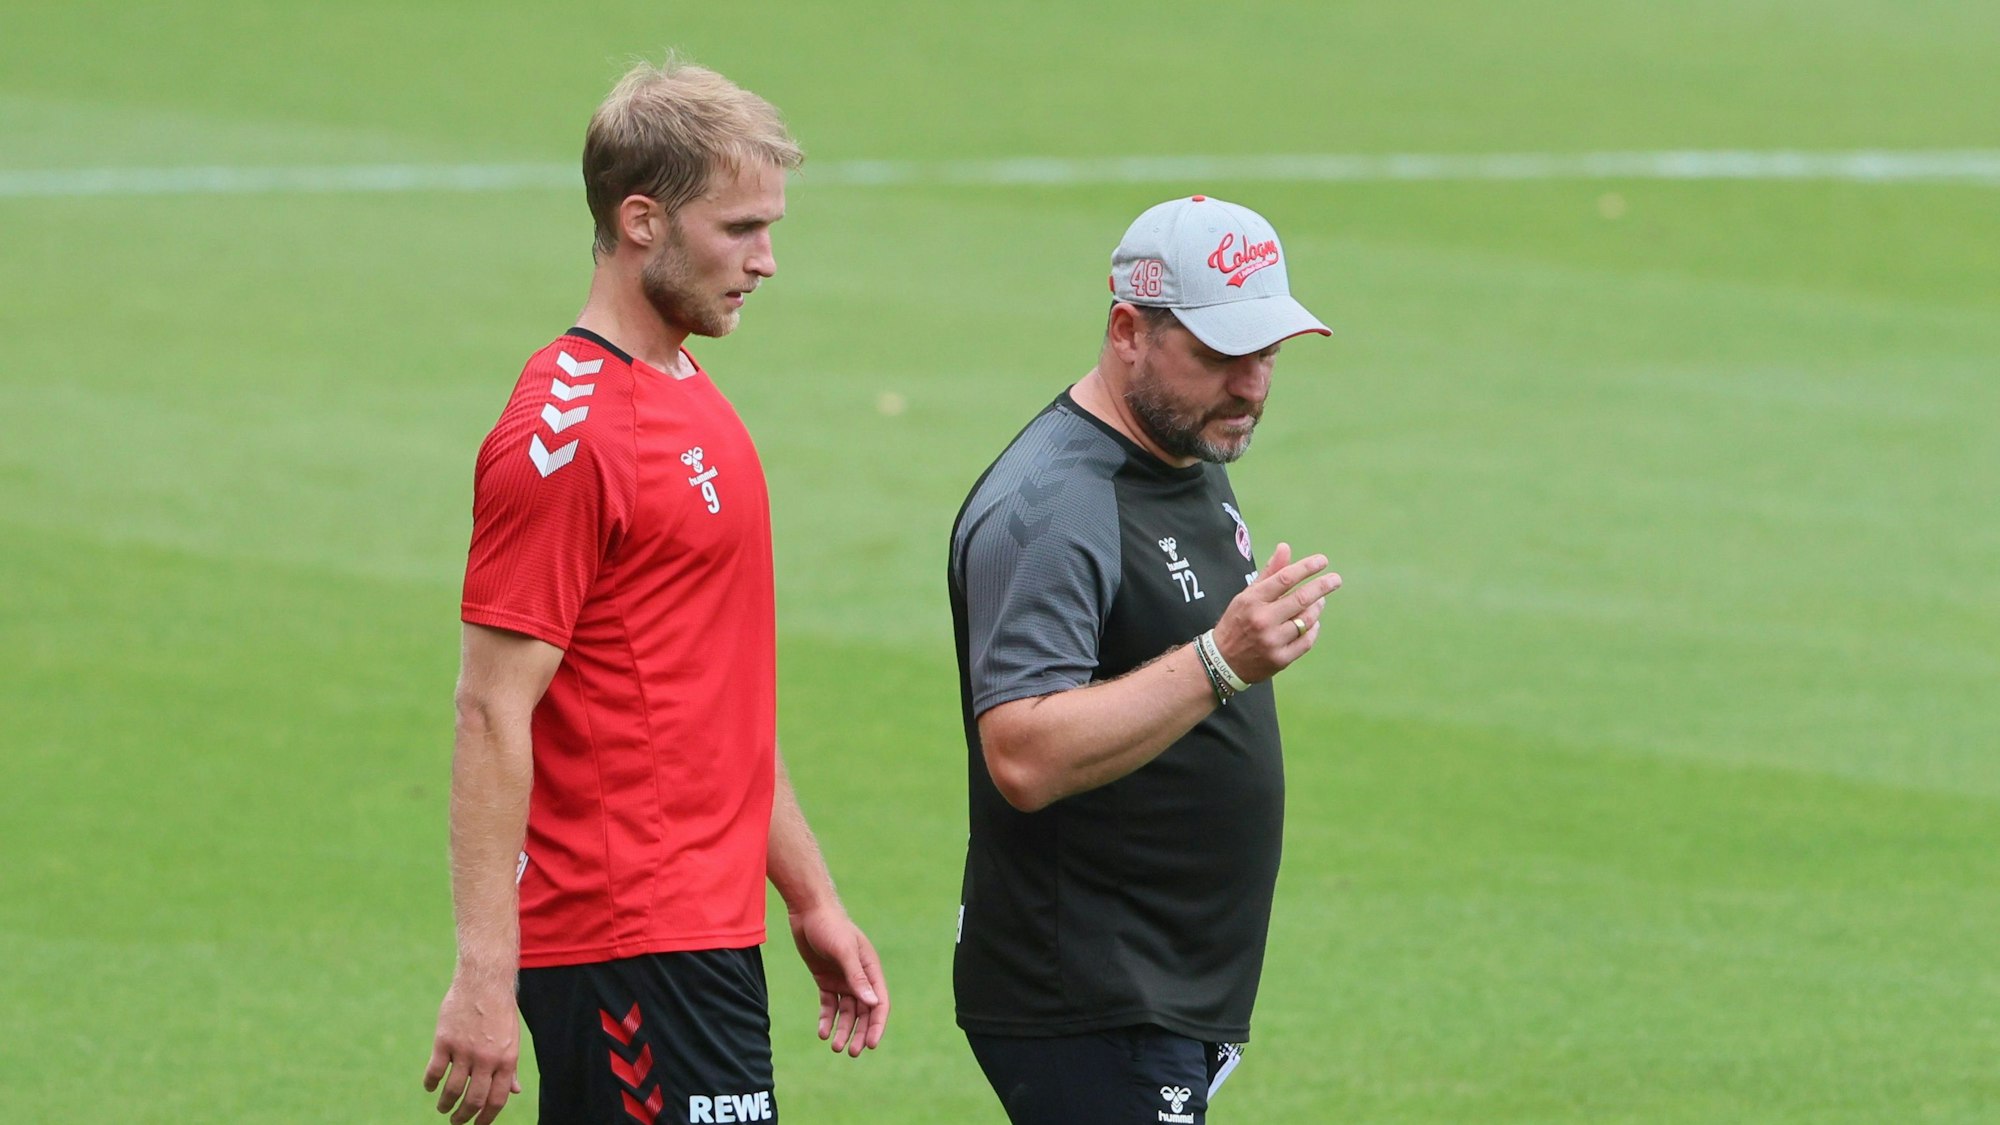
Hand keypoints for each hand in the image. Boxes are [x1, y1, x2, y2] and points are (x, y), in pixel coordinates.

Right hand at [423, 974, 522, 1124]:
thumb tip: (514, 1091)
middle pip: (473, 1100)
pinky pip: (435, 1071)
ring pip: (452, 1090)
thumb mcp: (512, 1040)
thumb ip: (511, 1068)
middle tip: (456, 1122)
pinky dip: (430, 1083)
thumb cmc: (501, 1011)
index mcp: (506, 1060)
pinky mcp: (444, 1041)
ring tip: (443, 1108)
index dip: (486, 1119)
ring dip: (445, 1104)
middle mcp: (487, 1059)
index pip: (496, 1100)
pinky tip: (430, 1086)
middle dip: (463, 1117)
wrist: (484, 981)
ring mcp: (464, 1050)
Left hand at [787, 903, 889, 1056]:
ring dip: (843, 1029)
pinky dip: (827, 1019)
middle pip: (864, 1011)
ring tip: (835, 1046)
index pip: (879, 1002)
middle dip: (859, 1032)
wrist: (808, 910)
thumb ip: (857, 978)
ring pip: (846, 1011)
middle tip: (851, 1052)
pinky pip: (829, 1004)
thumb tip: (873, 1004)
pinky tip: (822, 1032)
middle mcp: (859, 976)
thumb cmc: (830, 926)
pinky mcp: (825, 979)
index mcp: (871, 969)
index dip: (877, 1025)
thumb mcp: (844, 951)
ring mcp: (842, 979)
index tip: (870, 1044)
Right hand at [1210, 542, 1341, 683]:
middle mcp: (1262, 620)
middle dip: (1322, 586)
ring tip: (1320, 601)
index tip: (1322, 561)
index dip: (1306, 568)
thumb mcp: (1246, 595)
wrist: (1223, 661)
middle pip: (1301, 598)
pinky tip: (1313, 623)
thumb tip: (1285, 547)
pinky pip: (1307, 640)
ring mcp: (1272, 641)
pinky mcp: (1280, 658)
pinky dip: (1313, 629)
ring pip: (1307, 619)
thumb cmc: (1237, 623)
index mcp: (1252, 600)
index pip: (1284, 578)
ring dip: (1317, 608)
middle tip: (1335, 580)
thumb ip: (1269, 573)